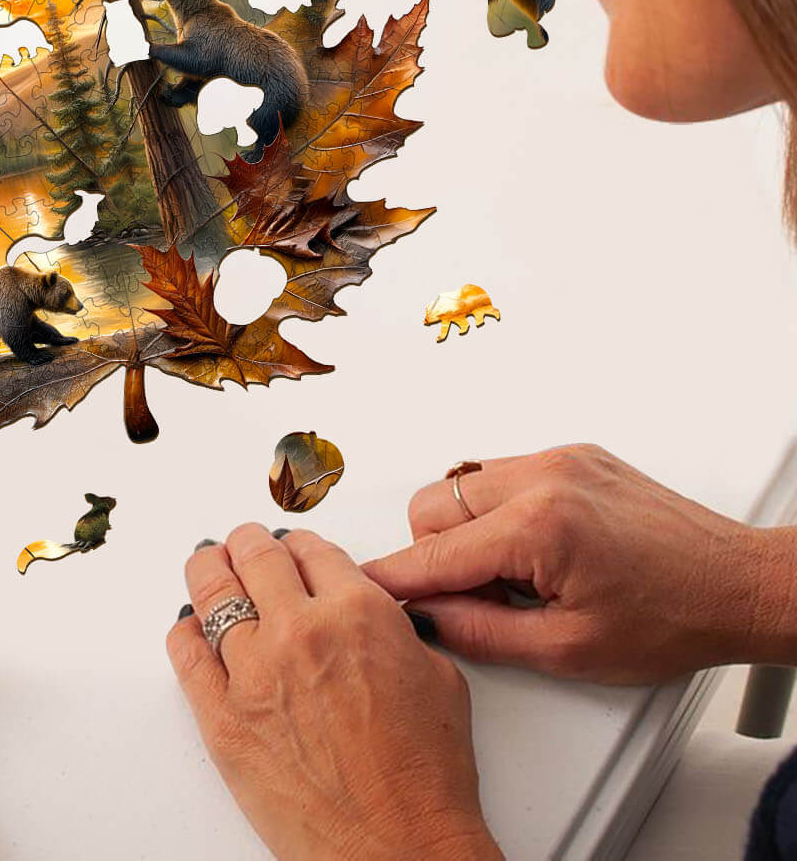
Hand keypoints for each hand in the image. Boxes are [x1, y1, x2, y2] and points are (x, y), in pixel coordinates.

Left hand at [167, 526, 500, 860]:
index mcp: (357, 612)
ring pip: (212, 591)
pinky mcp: (222, 717)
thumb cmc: (425, 781)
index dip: (300, 545)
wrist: (400, 852)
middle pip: (255, 555)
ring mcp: (254, 672)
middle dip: (249, 544)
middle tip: (245, 545)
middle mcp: (301, 631)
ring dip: (210, 570)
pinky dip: (185, 633)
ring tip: (208, 564)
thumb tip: (370, 613)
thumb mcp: (438, 678)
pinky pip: (186, 654)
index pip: (311, 548)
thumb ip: (394, 629)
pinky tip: (189, 627)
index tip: (293, 549)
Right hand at [362, 444, 788, 683]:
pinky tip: (537, 549)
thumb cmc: (674, 618)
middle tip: (483, 597)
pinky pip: (500, 474)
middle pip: (433, 506)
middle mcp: (542, 477)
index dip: (395, 579)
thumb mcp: (569, 650)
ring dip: (468, 530)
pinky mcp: (572, 453)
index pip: (435, 554)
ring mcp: (557, 458)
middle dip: (438, 554)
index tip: (365, 589)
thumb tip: (426, 618)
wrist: (738, 584)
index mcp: (538, 526)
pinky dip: (500, 511)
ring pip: (461, 484)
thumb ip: (481, 633)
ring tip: (518, 574)